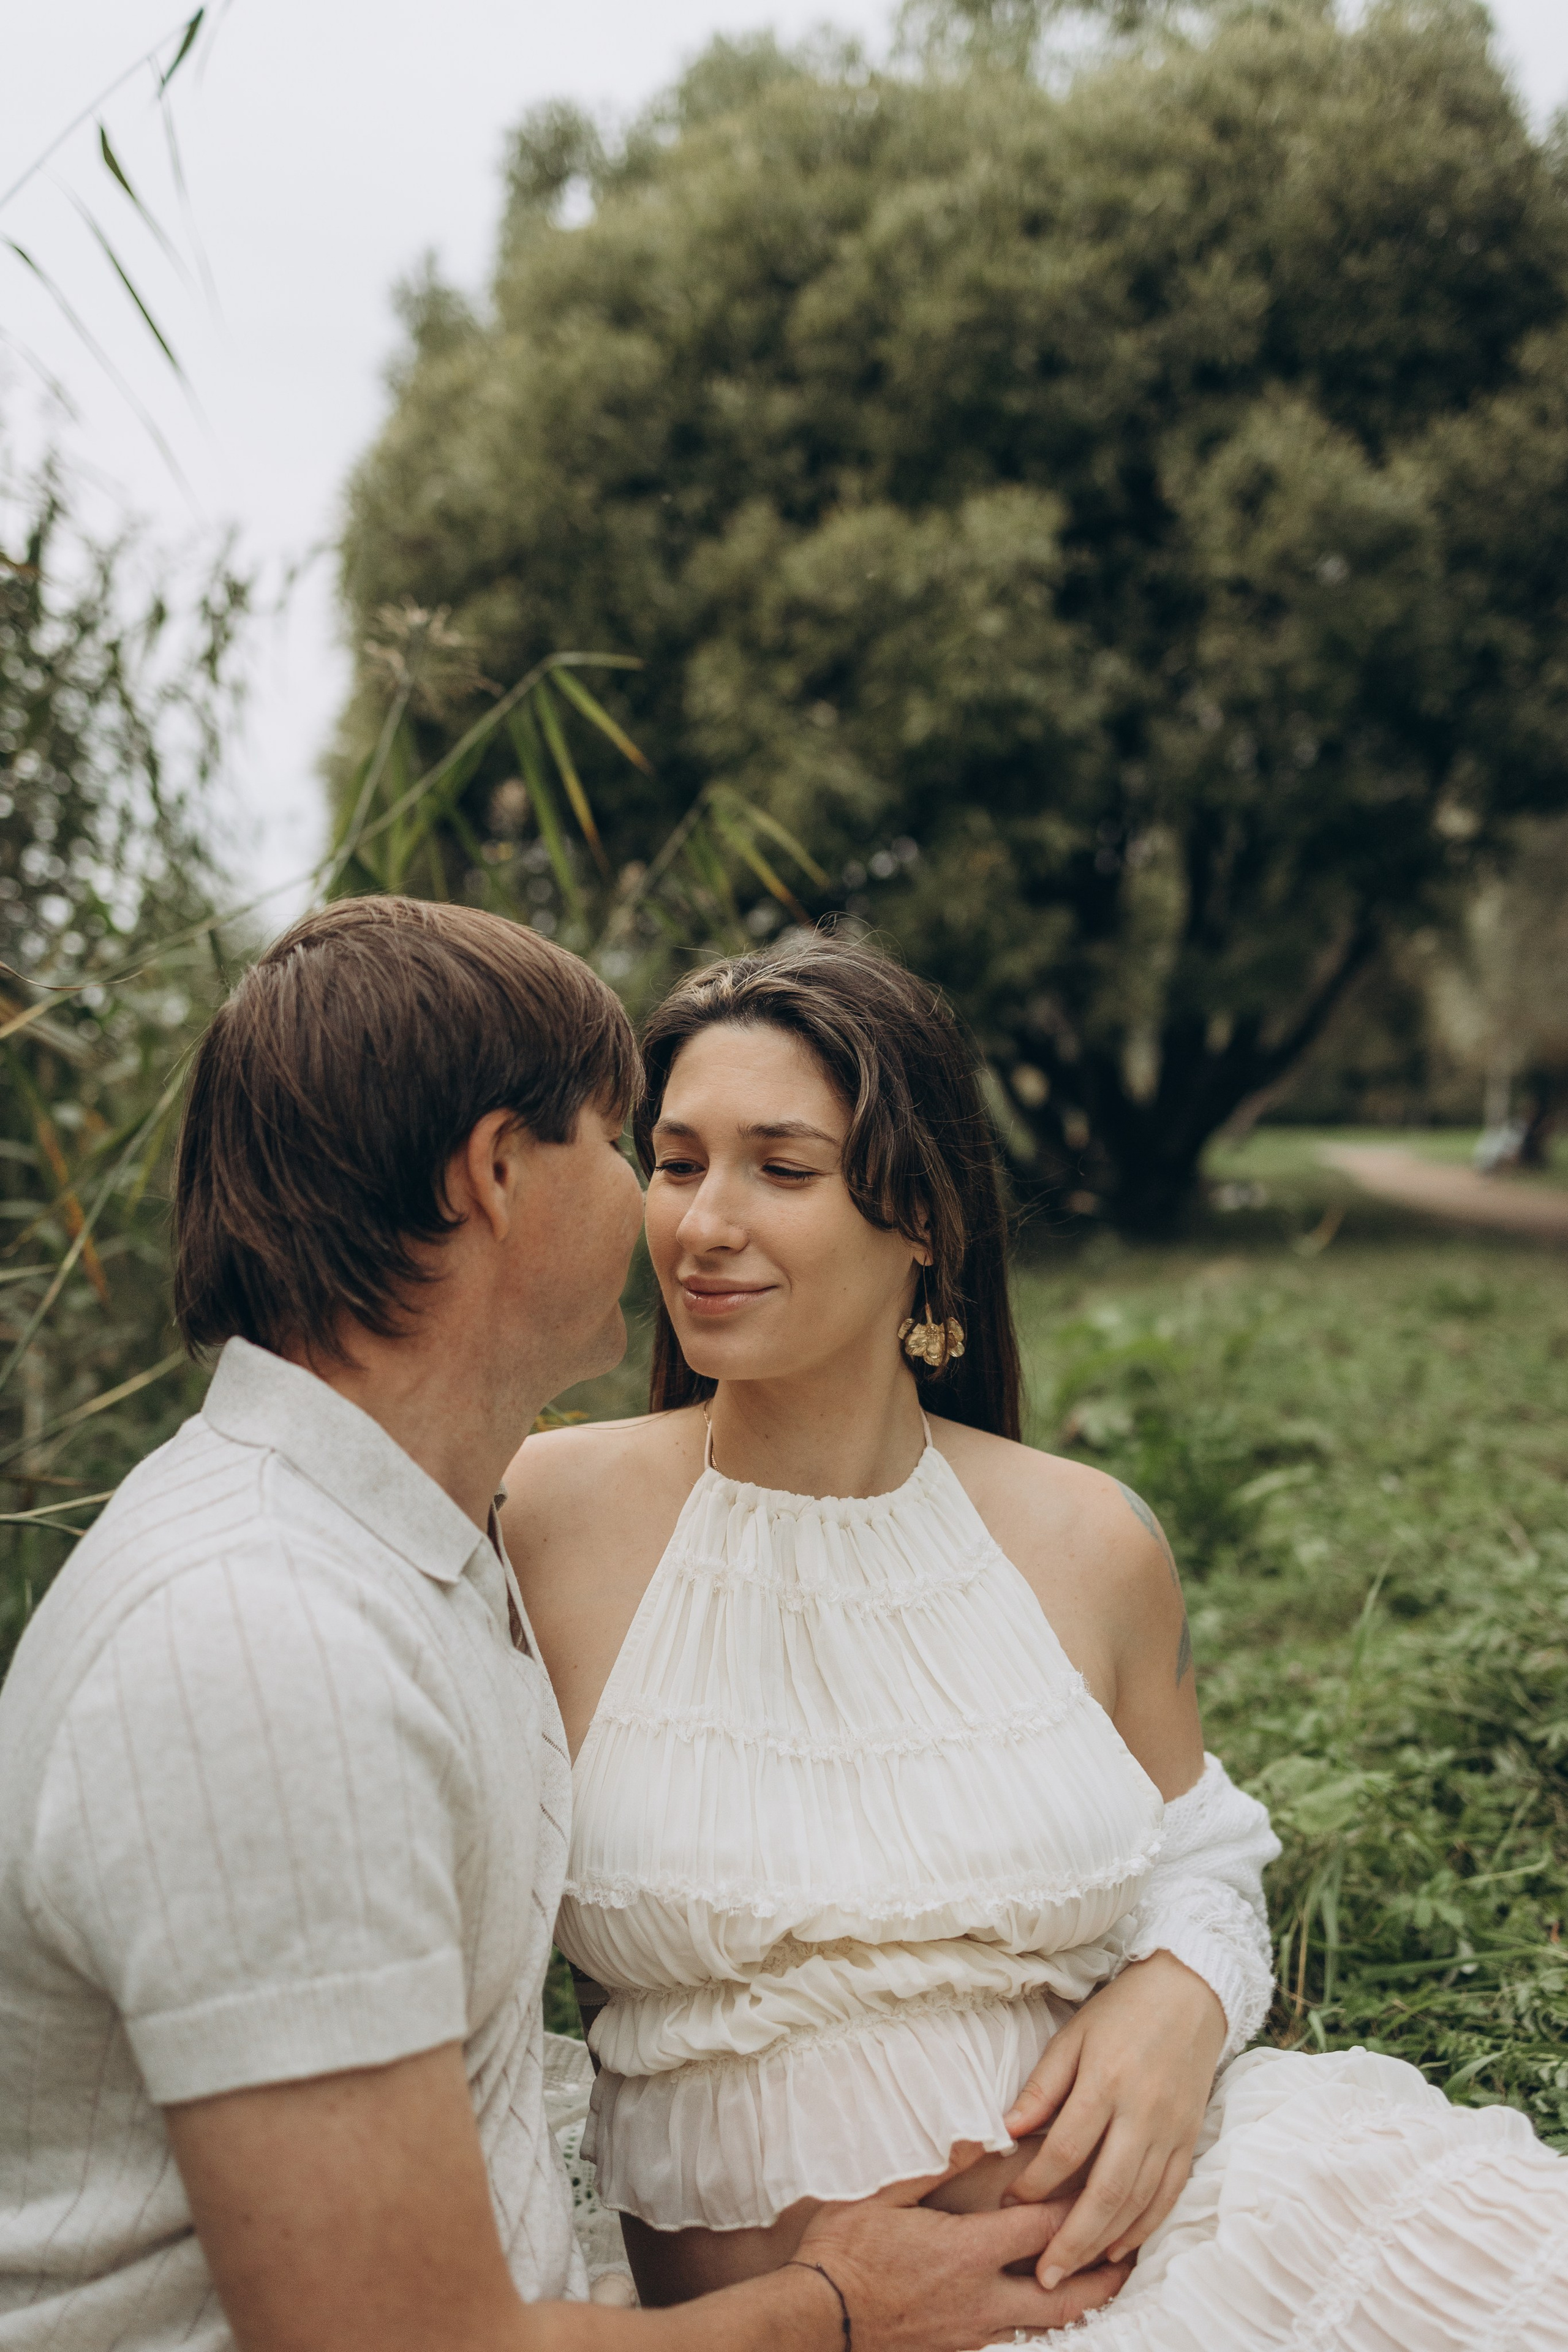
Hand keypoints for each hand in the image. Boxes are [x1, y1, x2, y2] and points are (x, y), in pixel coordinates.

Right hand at [797, 2162, 1129, 2351]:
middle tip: (1131, 2258)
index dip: (1077, 2207)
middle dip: (1104, 2277)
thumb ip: (934, 2167)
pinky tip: (1043, 2314)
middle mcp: (981, 2298)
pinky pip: (1010, 2341)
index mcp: (968, 2251)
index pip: (1043, 2227)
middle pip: (1065, 2296)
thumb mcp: (883, 2194)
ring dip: (1076, 2307)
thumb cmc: (844, 2251)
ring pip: (1043, 2327)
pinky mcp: (957, 2351)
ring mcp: (972, 2332)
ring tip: (1101, 2288)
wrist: (817, 2317)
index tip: (1101, 2186)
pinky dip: (1036, 2326)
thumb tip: (974, 2139)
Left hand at [998, 1953, 1224, 2286]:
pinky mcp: (1191, 2141)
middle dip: (1071, 2240)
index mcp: (1106, 2082)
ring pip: (1138, 2204)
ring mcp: (1171, 2132)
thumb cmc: (1122, 2012)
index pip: (1065, 2149)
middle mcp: (1142, 2114)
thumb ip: (1043, 2086)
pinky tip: (1118, 2251)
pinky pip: (1168, 2197)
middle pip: (1105, 2191)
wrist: (1190, 1993)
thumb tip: (1007, 2130)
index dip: (1034, 2184)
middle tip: (1041, 2276)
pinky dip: (1144, 2229)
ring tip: (1072, 2272)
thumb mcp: (1074, 2035)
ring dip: (1104, 2244)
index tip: (1008, 2202)